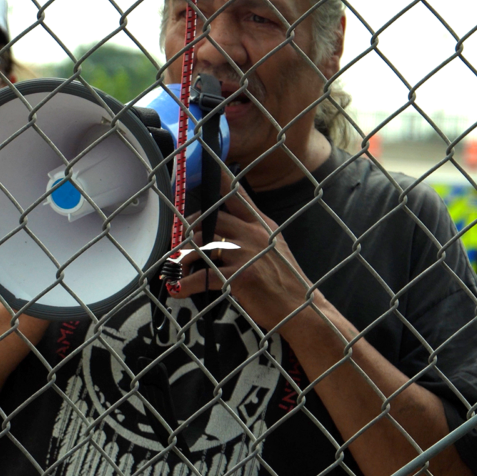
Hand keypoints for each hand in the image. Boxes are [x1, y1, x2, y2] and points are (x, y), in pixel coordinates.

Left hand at [176, 176, 315, 332]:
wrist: (301, 308)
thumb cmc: (284, 280)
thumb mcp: (274, 246)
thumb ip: (252, 232)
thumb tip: (223, 230)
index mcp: (262, 223)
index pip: (237, 194)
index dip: (219, 181)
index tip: (203, 167)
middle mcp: (254, 232)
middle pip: (210, 219)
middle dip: (187, 230)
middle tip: (176, 243)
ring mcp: (248, 252)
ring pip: (202, 245)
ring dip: (182, 258)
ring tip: (175, 269)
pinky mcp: (242, 275)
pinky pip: (204, 275)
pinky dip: (186, 284)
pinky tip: (178, 291)